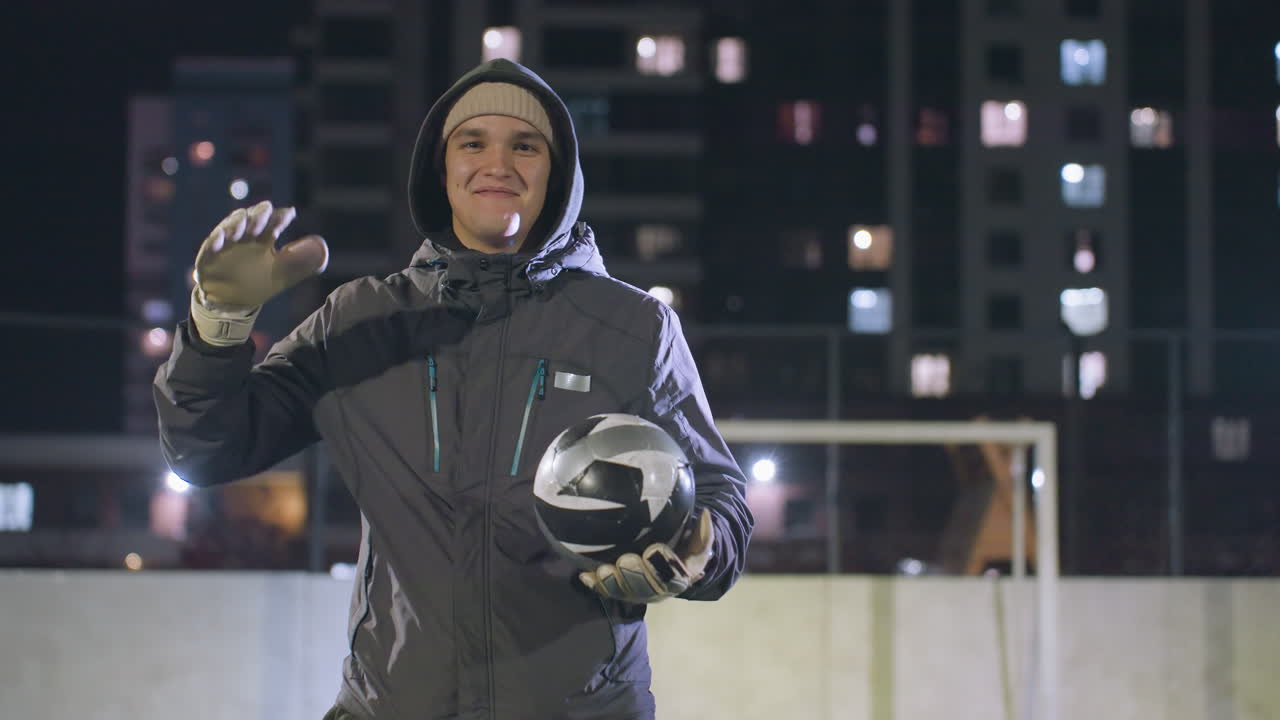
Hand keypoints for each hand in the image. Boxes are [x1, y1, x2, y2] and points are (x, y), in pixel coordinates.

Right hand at [194, 201, 327, 309]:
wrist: (233, 304)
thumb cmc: (259, 283)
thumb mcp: (283, 273)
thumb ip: (302, 261)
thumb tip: (322, 248)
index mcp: (263, 239)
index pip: (273, 221)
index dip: (280, 217)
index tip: (290, 214)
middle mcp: (244, 237)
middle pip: (251, 218)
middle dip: (258, 214)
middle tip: (266, 213)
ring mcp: (225, 245)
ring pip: (229, 226)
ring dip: (236, 223)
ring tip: (245, 226)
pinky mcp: (208, 257)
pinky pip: (209, 246)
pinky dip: (214, 240)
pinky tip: (221, 239)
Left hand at [579, 509, 713, 603]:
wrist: (674, 566)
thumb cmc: (685, 550)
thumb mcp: (699, 542)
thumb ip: (704, 532)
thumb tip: (706, 515)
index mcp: (679, 578)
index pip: (672, 575)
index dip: (663, 564)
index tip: (654, 549)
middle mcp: (659, 590)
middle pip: (646, 588)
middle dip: (635, 576)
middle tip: (625, 560)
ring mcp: (639, 593)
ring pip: (625, 593)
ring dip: (613, 583)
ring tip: (602, 571)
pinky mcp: (622, 591)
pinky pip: (608, 592)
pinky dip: (596, 585)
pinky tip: (585, 576)